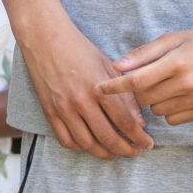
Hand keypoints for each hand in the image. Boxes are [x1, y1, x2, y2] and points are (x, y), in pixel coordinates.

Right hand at [17, 10, 152, 159]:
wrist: (44, 39)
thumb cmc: (79, 49)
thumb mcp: (107, 66)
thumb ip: (124, 94)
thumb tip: (138, 122)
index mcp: (99, 88)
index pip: (125, 122)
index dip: (139, 138)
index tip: (148, 144)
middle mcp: (80, 101)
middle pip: (108, 137)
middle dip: (126, 150)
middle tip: (136, 152)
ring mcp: (63, 108)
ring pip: (87, 144)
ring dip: (105, 153)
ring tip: (116, 153)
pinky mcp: (49, 111)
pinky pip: (66, 140)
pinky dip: (81, 148)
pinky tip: (92, 146)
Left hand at [97, 23, 192, 125]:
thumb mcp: (172, 39)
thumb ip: (143, 53)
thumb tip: (117, 66)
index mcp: (175, 63)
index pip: (136, 81)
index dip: (114, 87)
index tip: (97, 89)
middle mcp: (186, 83)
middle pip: (144, 99)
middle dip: (137, 93)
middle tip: (142, 81)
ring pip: (157, 111)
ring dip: (154, 102)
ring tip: (164, 85)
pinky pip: (173, 120)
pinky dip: (169, 110)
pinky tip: (176, 95)